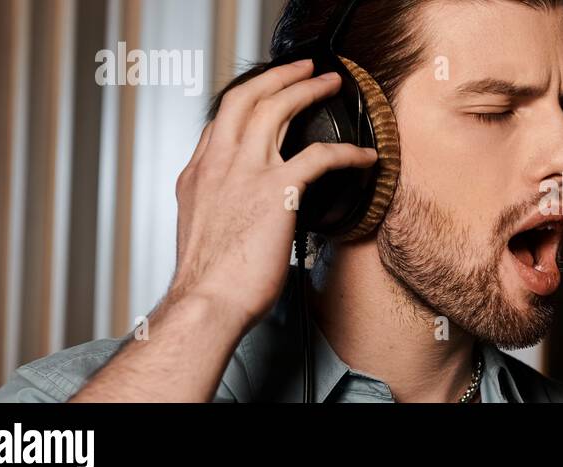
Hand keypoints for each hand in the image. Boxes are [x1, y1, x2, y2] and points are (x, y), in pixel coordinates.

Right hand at [170, 59, 376, 328]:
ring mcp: (245, 173)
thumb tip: (243, 209)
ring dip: (308, 89)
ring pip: (276, 109)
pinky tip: (365, 155)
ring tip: (330, 83)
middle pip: (245, 99)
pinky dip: (347, 152)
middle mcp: (218, 165)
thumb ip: (220, 208)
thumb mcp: (202, 231)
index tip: (267, 96)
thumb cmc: (208, 281)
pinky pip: (320, 156)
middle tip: (303, 68)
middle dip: (278, 76)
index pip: (220, 122)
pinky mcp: (277, 191)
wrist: (207, 302)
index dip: (248, 101)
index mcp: (198, 175)